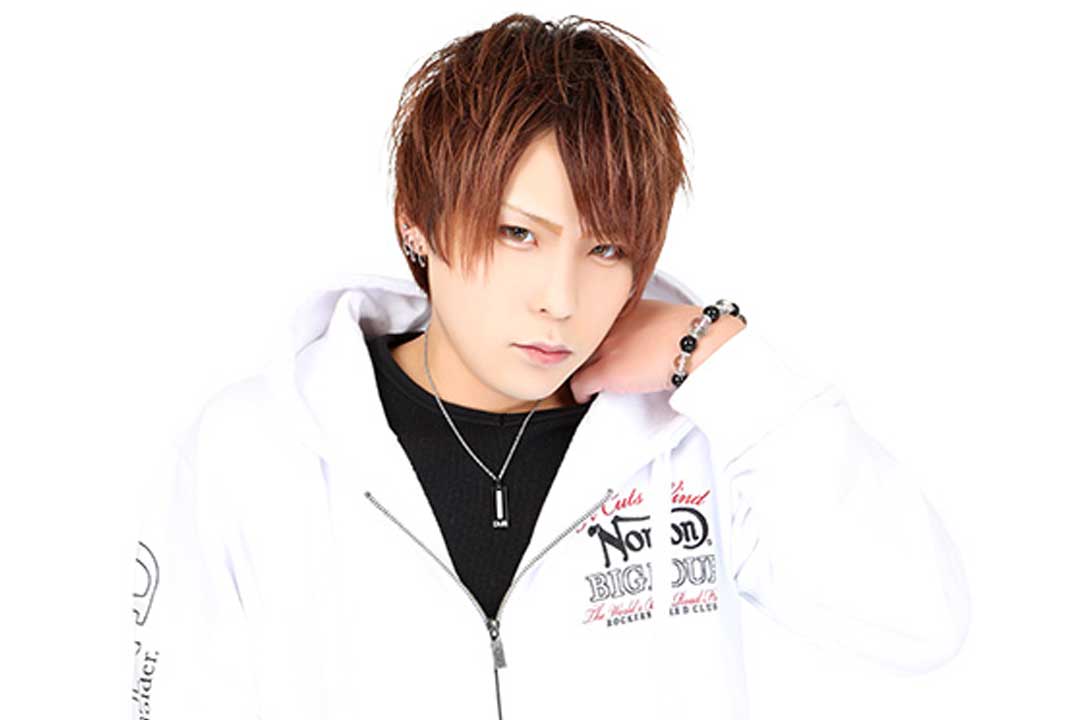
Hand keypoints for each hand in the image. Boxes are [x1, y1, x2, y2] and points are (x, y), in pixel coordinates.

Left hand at [568, 300, 743, 404]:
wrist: (699, 343)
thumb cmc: (696, 334)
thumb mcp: (670, 317)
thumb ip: (654, 324)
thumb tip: (660, 337)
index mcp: (629, 309)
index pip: (600, 323)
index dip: (599, 340)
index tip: (600, 350)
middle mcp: (613, 325)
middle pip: (584, 340)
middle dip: (586, 354)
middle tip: (590, 366)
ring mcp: (606, 347)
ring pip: (578, 361)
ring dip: (583, 371)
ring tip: (588, 381)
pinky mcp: (606, 372)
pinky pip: (579, 384)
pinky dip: (581, 393)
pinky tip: (587, 396)